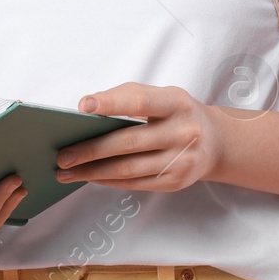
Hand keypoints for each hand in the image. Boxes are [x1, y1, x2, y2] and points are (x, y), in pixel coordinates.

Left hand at [55, 84, 223, 191]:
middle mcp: (182, 132)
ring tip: (66, 172)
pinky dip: (108, 181)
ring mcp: (180, 160)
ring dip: (93, 172)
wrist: (216, 142)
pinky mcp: (175, 182)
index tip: (83, 106)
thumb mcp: (161, 95)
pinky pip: (134, 184)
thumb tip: (87, 111)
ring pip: (128, 169)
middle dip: (90, 150)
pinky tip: (89, 177)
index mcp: (176, 103)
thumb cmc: (177, 113)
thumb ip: (127, 97)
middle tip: (62, 156)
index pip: (140, 101)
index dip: (111, 103)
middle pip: (128, 143)